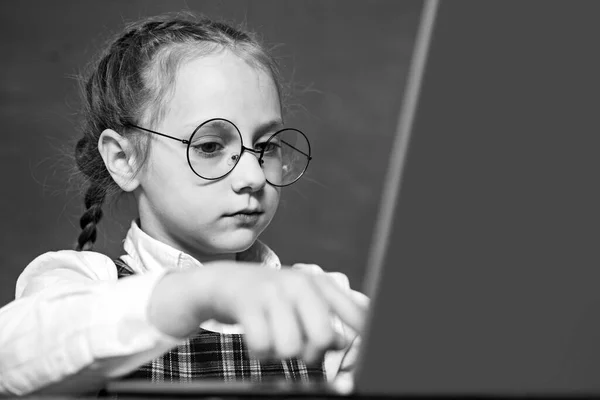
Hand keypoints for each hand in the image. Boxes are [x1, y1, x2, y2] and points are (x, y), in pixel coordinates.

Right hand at [201, 261, 366, 364]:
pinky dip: (260, 354)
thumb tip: (342, 343)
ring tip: (273, 341)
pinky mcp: (247, 303)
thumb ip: (325, 321)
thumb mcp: (301, 301)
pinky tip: (257, 342)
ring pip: (291, 347)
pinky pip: (262, 347)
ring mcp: (273, 292)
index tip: (366, 359)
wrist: (224, 281)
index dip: (364, 338)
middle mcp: (300, 284)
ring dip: (281, 354)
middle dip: (312, 355)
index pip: (355, 313)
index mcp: (320, 284)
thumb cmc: (270, 297)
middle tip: (301, 353)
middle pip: (323, 337)